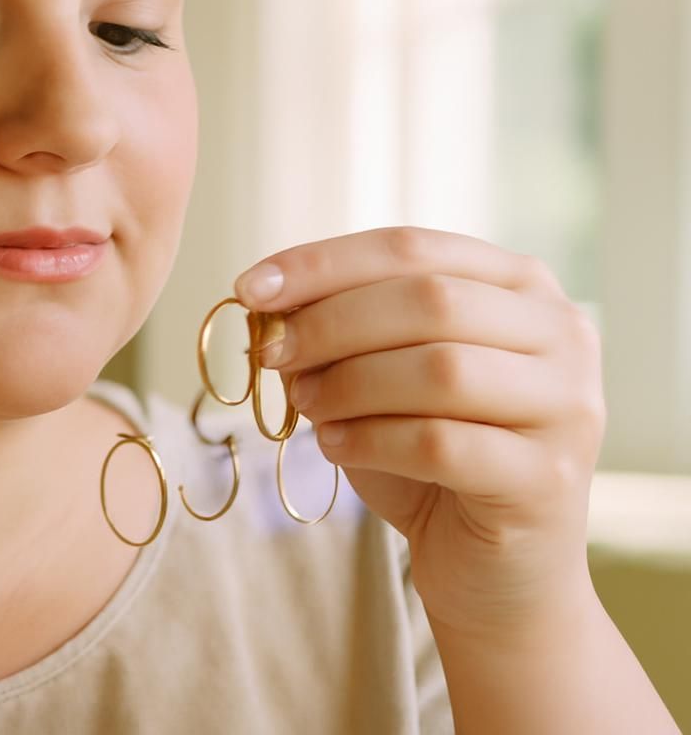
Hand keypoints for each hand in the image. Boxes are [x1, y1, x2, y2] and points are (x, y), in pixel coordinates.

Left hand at [233, 226, 604, 639]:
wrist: (495, 569)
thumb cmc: (431, 458)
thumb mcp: (384, 376)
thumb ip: (345, 331)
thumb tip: (270, 300)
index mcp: (521, 286)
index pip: (411, 248)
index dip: (323, 263)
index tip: (249, 287)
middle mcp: (562, 334)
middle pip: (429, 301)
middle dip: (331, 324)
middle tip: (271, 353)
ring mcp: (567, 406)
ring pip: (440, 370)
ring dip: (350, 383)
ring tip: (305, 404)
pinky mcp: (548, 479)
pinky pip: (440, 443)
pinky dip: (369, 440)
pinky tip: (332, 446)